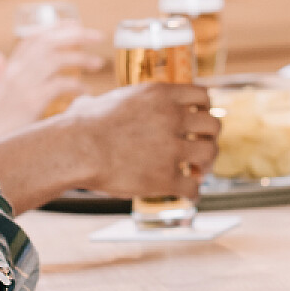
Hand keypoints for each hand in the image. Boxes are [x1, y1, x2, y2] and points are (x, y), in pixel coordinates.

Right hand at [0, 25, 104, 140]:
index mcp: (10, 67)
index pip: (33, 38)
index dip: (55, 27)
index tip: (75, 23)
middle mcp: (16, 72)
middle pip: (48, 43)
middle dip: (75, 36)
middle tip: (98, 37)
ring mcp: (24, 86)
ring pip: (56, 59)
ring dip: (80, 58)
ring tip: (98, 63)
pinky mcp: (32, 102)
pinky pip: (59, 85)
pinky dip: (75, 86)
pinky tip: (86, 91)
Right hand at [63, 82, 219, 198]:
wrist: (76, 149)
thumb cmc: (80, 125)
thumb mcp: (104, 101)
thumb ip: (110, 103)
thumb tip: (84, 104)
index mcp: (161, 95)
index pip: (203, 96)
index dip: (205, 110)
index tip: (200, 121)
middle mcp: (172, 118)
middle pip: (213, 125)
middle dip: (210, 138)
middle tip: (202, 149)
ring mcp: (171, 148)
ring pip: (209, 154)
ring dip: (207, 165)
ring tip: (199, 172)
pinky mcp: (165, 177)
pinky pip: (194, 187)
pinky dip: (194, 193)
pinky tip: (189, 195)